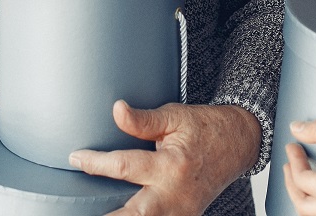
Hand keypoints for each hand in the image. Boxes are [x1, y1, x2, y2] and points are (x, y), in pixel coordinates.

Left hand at [69, 100, 260, 215]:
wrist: (239, 143)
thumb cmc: (205, 128)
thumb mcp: (175, 116)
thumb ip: (143, 119)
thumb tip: (116, 110)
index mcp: (171, 166)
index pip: (124, 166)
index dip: (95, 163)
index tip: (76, 157)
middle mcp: (175, 195)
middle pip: (136, 215)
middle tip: (81, 210)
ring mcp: (181, 212)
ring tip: (95, 213)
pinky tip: (118, 213)